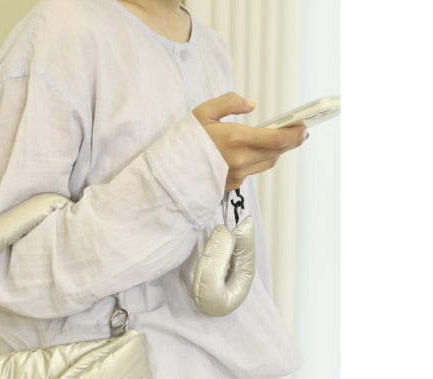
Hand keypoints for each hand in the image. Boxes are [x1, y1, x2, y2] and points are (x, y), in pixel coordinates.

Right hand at [193, 93, 307, 191]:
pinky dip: (254, 162)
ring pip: (267, 163)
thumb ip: (229, 102)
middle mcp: (240, 159)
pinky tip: (245, 155)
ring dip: (272, 152)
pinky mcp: (232, 184)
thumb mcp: (203, 112)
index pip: (277, 139)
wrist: (169, 172)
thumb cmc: (183, 143)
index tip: (302, 128)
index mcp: (235, 138)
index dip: (295, 134)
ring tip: (270, 142)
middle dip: (288, 142)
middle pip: (277, 152)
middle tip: (295, 132)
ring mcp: (236, 174)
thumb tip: (250, 105)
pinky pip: (251, 172)